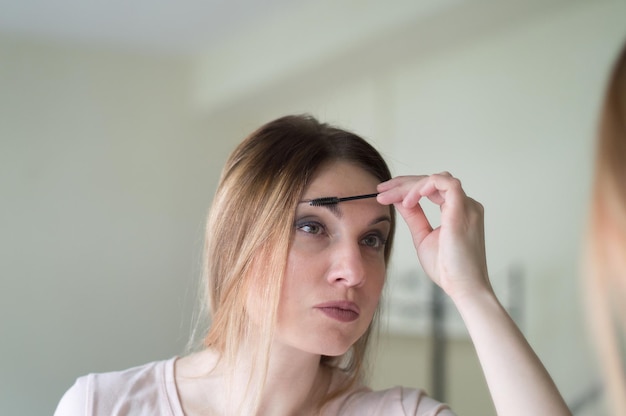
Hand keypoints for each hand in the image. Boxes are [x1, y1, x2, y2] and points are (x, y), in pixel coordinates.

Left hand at [377, 172, 490, 300]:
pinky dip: (423, 186)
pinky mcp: (463, 209)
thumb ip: (413, 216)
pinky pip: (444, 183)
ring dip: (410, 185)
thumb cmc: (447, 269)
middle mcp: (465, 205)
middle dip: (403, 183)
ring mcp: (466, 206)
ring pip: (436, 179)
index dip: (406, 187)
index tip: (384, 194)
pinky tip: (408, 200)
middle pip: (431, 181)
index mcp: (457, 211)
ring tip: (390, 197)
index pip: (431, 188)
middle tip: (381, 191)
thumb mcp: (422, 236)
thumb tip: (399, 199)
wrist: (463, 288)